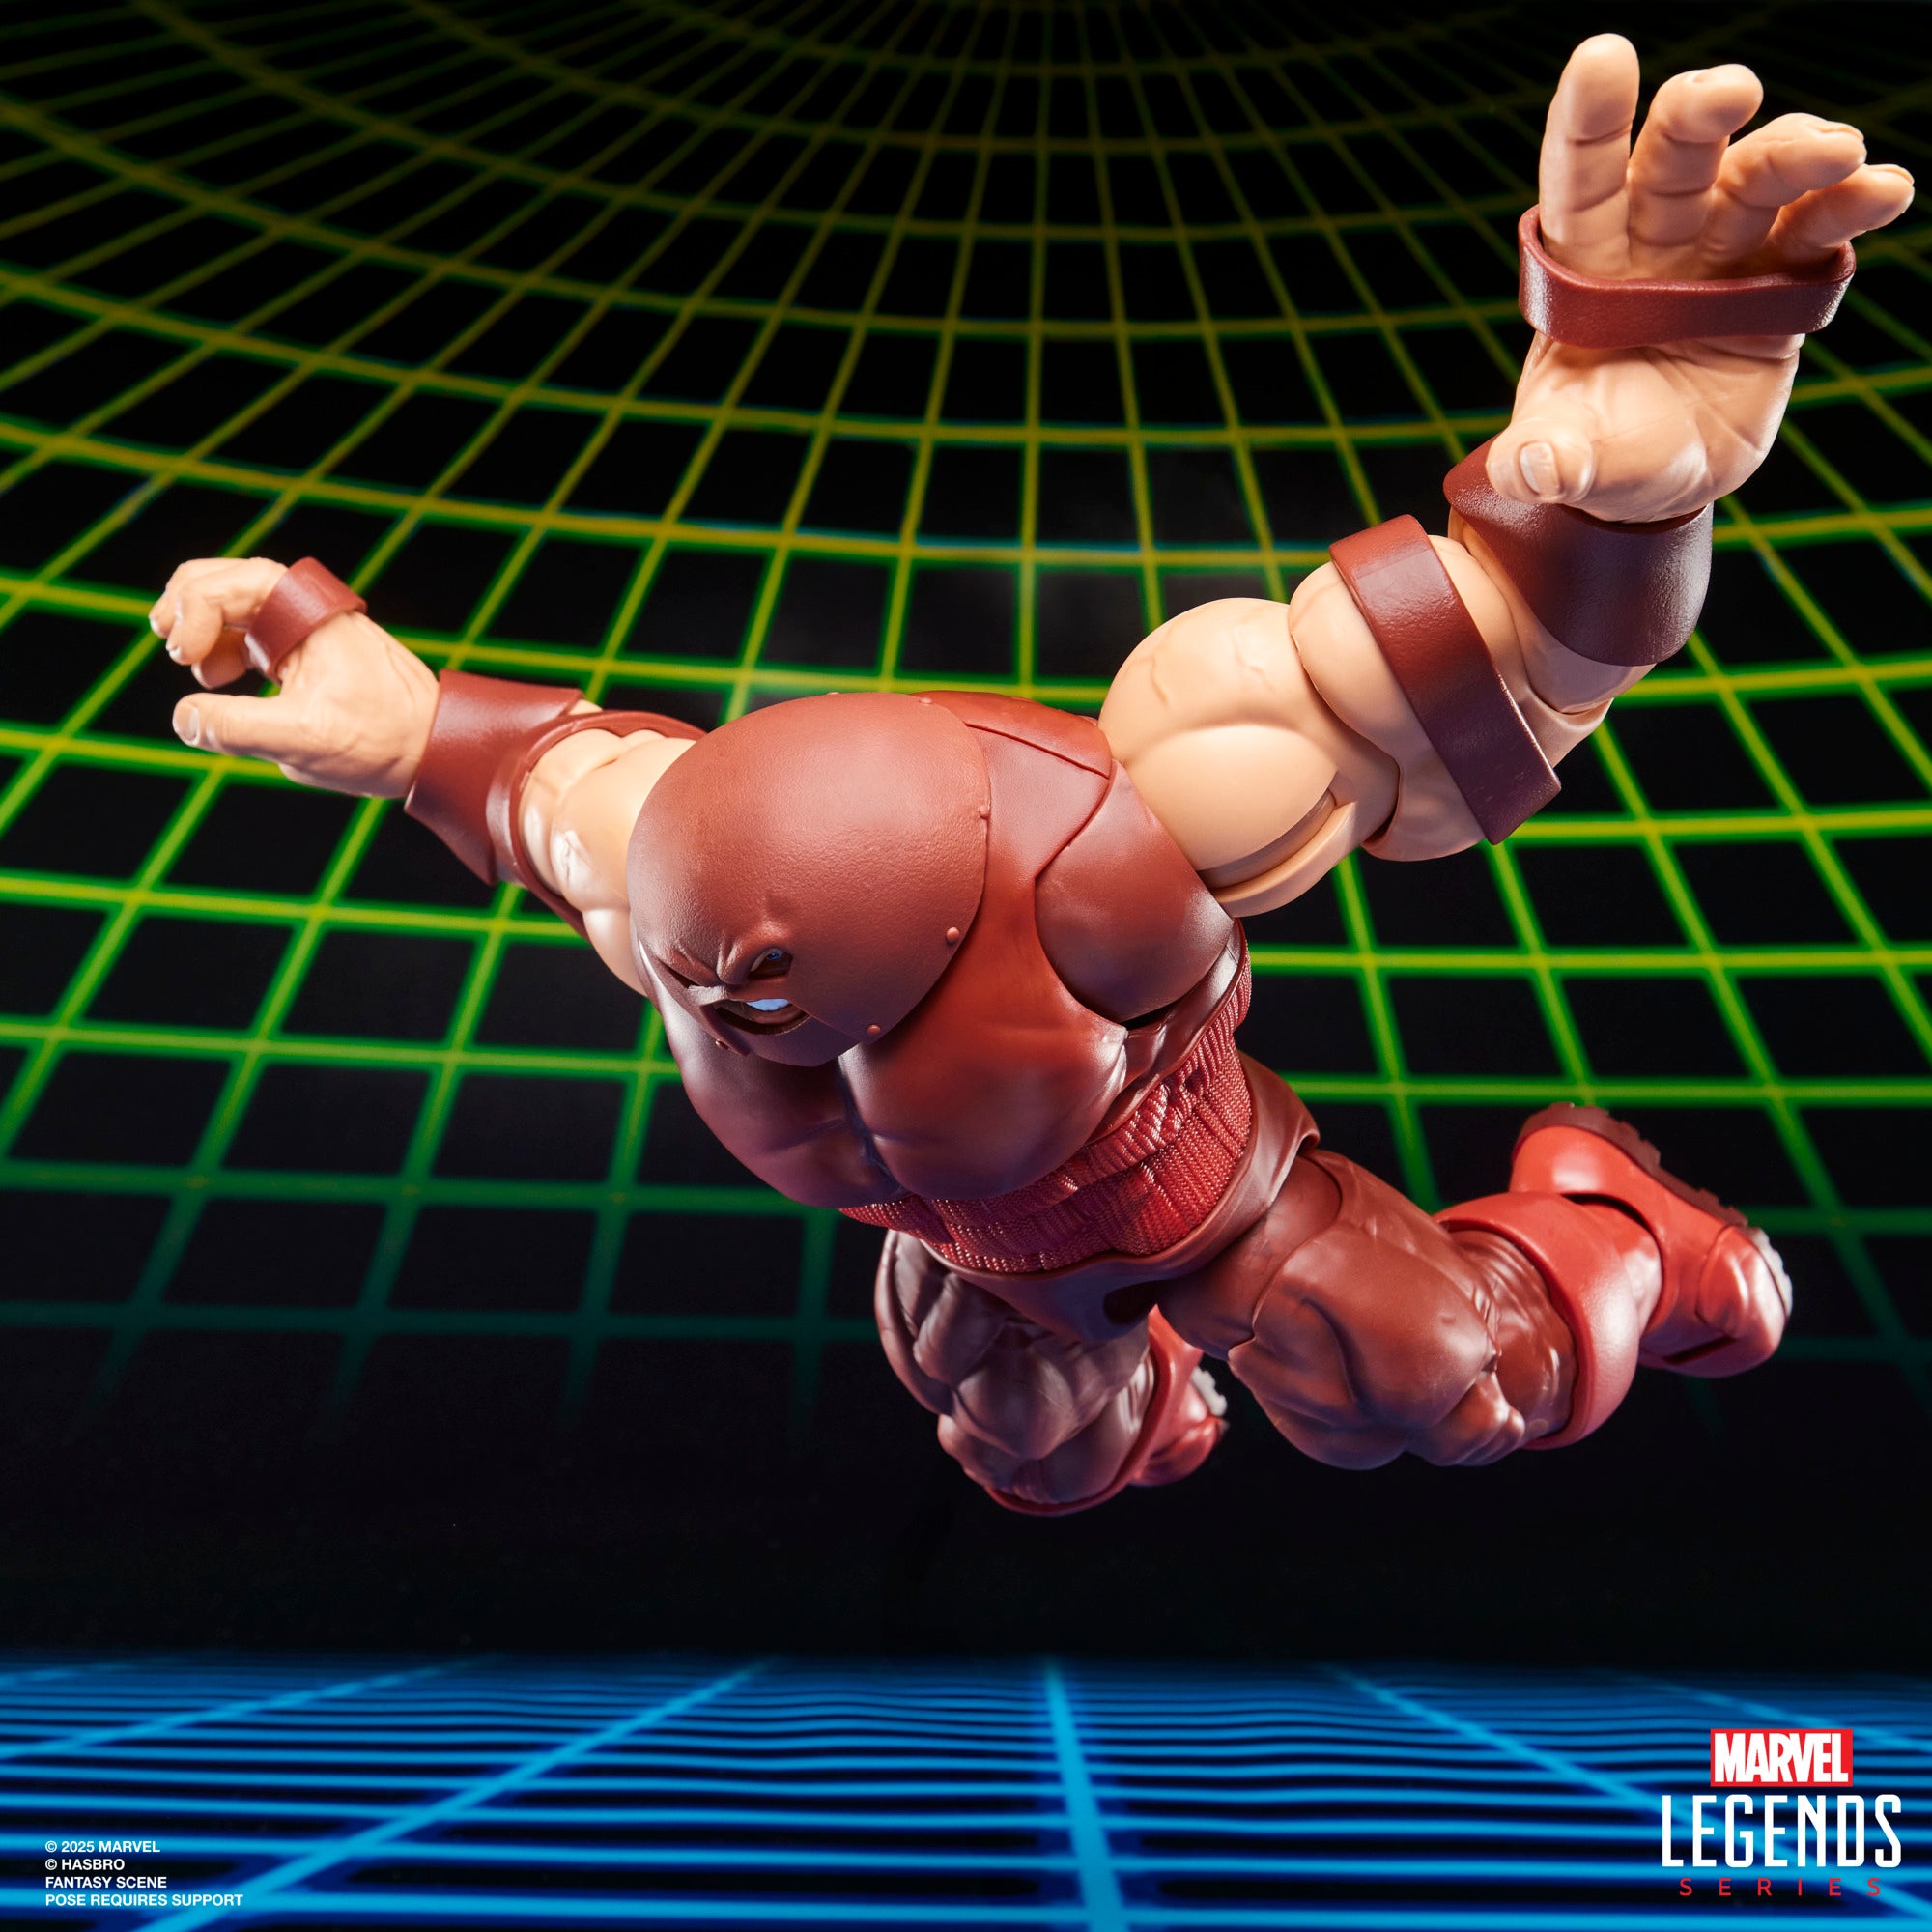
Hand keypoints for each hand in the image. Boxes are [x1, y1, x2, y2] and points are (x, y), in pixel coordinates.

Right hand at [152, 557, 438, 797]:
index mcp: (311, 616)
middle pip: (227, 579)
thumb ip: (239, 728)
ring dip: (203, 628)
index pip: (234, 581)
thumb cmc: (381, 740)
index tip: (185, 658)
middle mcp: (308, 611)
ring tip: (195, 666)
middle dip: (187, 605)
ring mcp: (305, 628)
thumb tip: (184, 717)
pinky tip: (218, 679)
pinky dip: (225, 648)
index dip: (194, 609)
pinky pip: (252, 632)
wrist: (433, 749)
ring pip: (236, 605)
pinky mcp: (305, 651)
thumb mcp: (304, 740)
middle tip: (168, 642)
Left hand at [1491, 35, 1914, 521]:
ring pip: (1753, 183)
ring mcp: (1722, 256)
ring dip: (1793, 155)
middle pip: (1672, 164)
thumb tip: (1525, 468)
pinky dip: (1851, 205)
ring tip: (1836, 151)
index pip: (1580, 184)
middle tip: (1730, 90)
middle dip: (1698, 119)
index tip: (1603, 54)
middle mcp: (1653, 245)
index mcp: (1584, 271)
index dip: (1589, 123)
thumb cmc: (1599, 456)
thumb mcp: (1569, 462)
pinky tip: (1884, 187)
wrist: (1660, 482)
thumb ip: (1550, 457)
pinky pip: (1817, 231)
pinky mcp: (1781, 283)